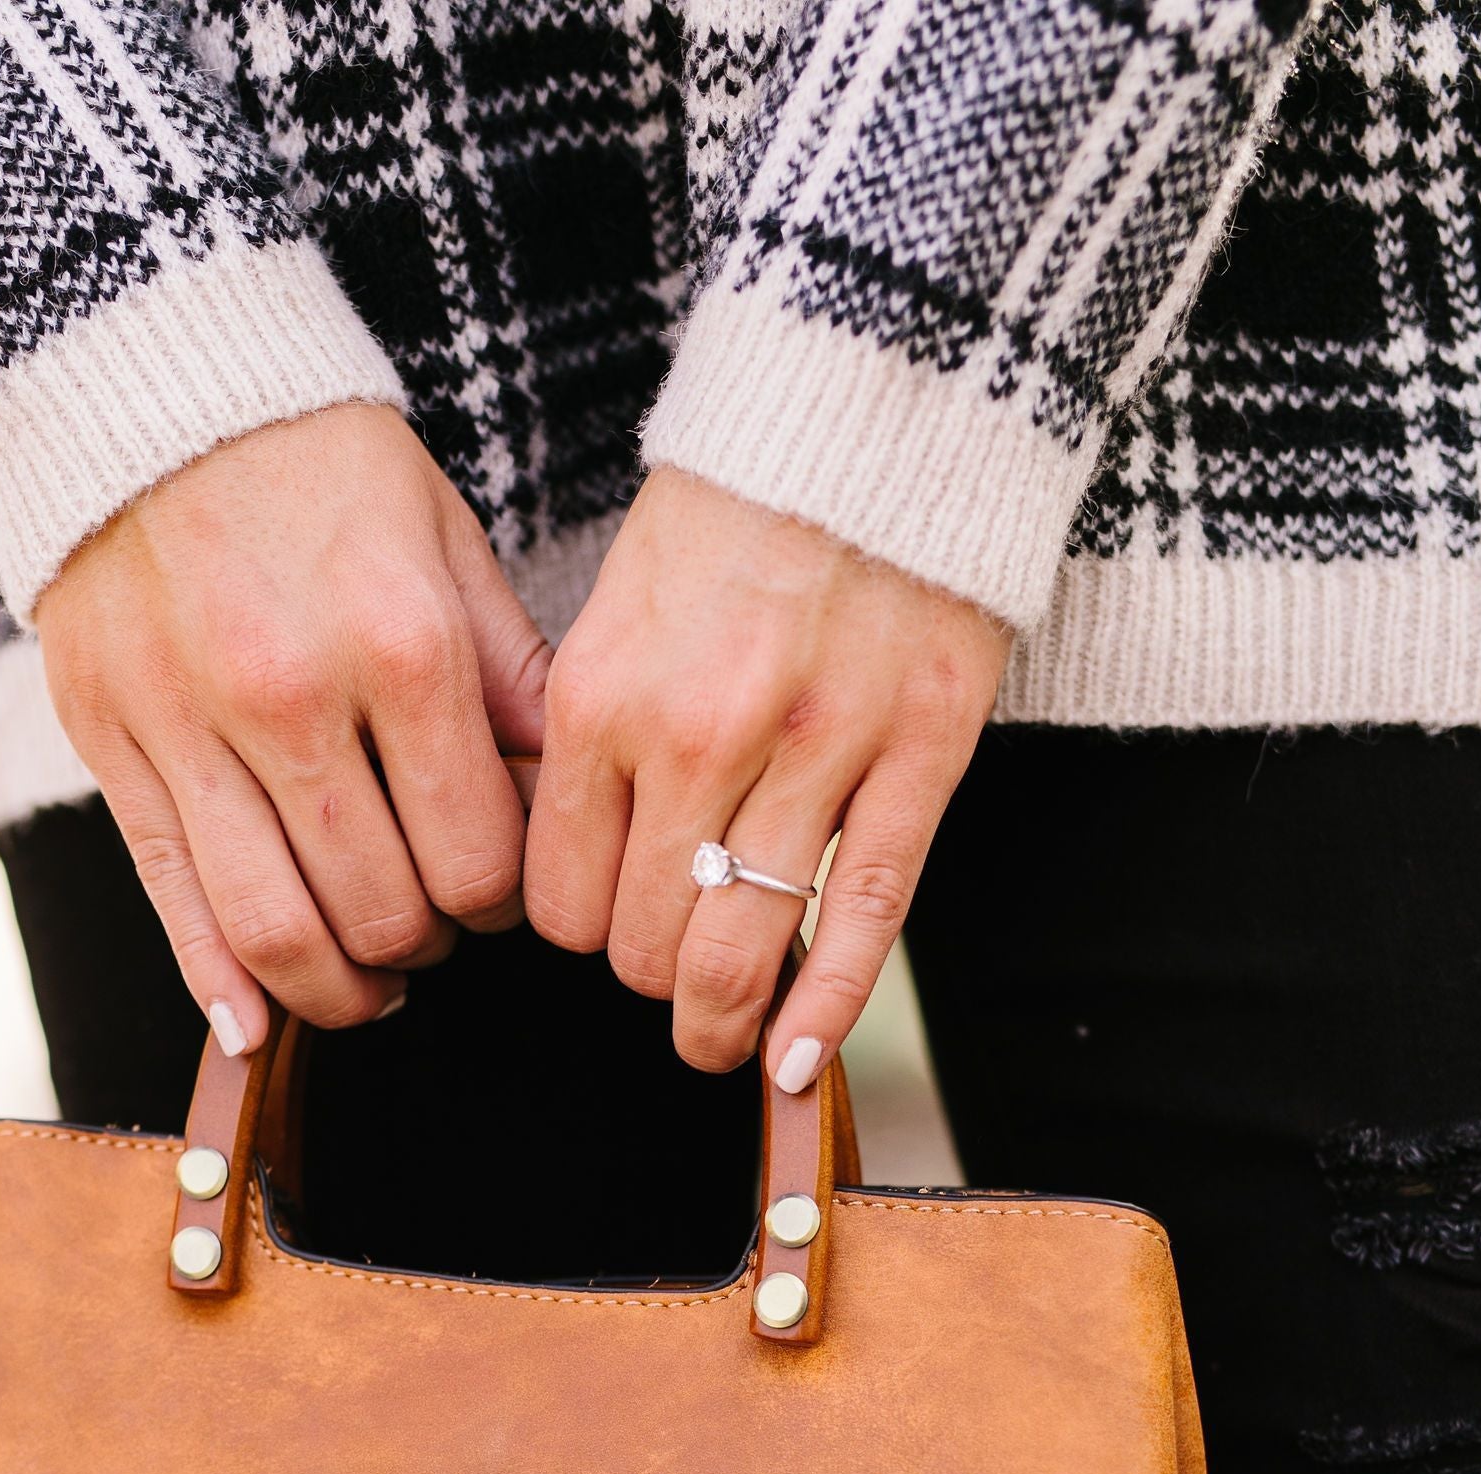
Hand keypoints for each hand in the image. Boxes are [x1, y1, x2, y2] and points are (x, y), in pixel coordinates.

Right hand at [35, 406, 551, 1049]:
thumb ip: (509, 681)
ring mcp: (192, 728)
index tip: (493, 892)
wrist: (148, 383)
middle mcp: (294, 695)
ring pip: (278, 931)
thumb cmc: (317, 465)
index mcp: (401, 644)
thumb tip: (563, 807)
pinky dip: (219, 985)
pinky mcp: (114, 744)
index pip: (478, 856)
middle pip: (385, 910)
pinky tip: (256, 1026)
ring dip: (335, 989)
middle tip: (430, 927)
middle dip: (424, 945)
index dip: (500, 903)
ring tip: (364, 984)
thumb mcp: (445, 544)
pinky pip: (173, 900)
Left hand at [525, 469, 1009, 1085]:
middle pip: (641, 943)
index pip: (559, 898)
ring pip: (737, 953)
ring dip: (717, 1018)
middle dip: (646, 976)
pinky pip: (861, 921)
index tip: (601, 922)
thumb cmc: (741, 507)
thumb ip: (594, 738)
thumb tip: (569, 870)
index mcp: (605, 695)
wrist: (881, 400)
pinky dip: (822, 1012)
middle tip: (664, 970)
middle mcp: (700, 732)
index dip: (577, 930)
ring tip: (717, 1034)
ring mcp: (818, 750)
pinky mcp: (921, 754)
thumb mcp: (620, 607)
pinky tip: (795, 1065)